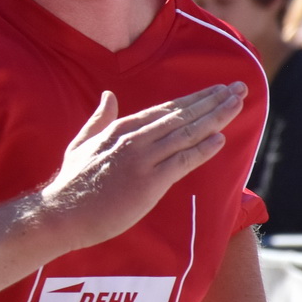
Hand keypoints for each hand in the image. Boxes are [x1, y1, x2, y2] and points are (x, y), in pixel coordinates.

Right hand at [39, 84, 246, 248]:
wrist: (62, 213)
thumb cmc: (72, 182)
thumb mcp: (82, 142)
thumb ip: (99, 119)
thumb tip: (109, 96)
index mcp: (121, 128)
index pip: (166, 109)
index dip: (195, 98)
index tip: (216, 89)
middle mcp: (135, 139)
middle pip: (182, 116)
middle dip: (213, 101)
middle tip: (239, 89)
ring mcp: (142, 160)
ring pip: (186, 134)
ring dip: (215, 118)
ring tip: (237, 105)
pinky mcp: (148, 183)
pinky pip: (182, 162)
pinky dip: (202, 150)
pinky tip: (220, 140)